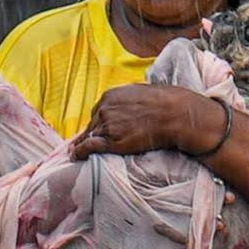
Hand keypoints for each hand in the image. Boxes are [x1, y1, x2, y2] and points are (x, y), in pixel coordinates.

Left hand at [70, 84, 192, 159]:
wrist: (173, 114)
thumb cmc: (164, 102)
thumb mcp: (141, 92)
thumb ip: (129, 98)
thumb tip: (130, 103)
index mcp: (110, 96)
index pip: (98, 111)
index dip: (99, 122)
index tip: (98, 129)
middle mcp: (104, 109)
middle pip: (92, 124)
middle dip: (91, 133)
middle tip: (86, 143)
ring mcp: (107, 126)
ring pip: (89, 136)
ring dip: (83, 144)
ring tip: (75, 153)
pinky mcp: (111, 142)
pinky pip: (89, 147)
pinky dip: (79, 152)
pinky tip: (75, 156)